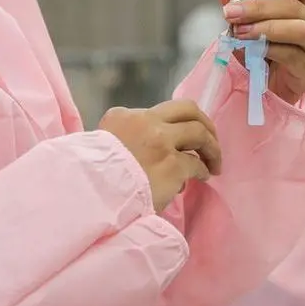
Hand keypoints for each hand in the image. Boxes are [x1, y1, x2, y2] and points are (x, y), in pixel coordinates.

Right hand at [99, 100, 221, 212]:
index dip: (173, 124)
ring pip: (199, 132)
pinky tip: (203, 177)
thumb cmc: (92, 177)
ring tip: (214, 162)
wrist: (90, 195)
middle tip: (211, 138)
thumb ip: (124, 143)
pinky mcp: (172, 165)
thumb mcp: (100, 148)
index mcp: (122, 116)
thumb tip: (150, 158)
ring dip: (212, 146)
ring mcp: (161, 141)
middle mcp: (145, 122)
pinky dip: (204, 169)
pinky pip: (197, 163)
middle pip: (188, 109)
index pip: (158, 112)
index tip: (179, 136)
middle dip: (205, 122)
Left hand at [218, 0, 304, 104]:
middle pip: (292, 5)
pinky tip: (253, 51)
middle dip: (258, 7)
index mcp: (298, 3)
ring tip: (239, 32)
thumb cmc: (255, 52)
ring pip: (298, 29)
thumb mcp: (240, 25)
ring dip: (266, 28)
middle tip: (230, 12)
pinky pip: (293, 54)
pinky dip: (271, 50)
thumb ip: (234, 3)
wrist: (261, 88)